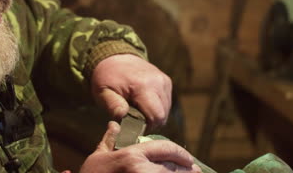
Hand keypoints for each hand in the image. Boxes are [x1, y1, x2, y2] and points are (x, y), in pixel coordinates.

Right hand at [80, 122, 201, 172]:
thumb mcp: (97, 158)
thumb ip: (109, 141)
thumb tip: (114, 124)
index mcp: (131, 156)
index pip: (164, 149)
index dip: (180, 153)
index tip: (187, 158)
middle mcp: (141, 171)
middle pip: (174, 167)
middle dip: (187, 169)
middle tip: (195, 170)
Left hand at [91, 54, 171, 127]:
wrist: (115, 57)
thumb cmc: (107, 77)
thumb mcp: (103, 92)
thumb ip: (112, 104)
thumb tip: (123, 114)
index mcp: (143, 85)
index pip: (156, 116)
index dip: (146, 126)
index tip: (133, 126)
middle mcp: (158, 82)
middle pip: (163, 115)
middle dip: (150, 122)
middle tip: (135, 119)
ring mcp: (164, 81)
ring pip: (166, 110)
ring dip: (153, 114)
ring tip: (137, 109)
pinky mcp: (166, 81)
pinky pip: (166, 102)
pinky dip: (157, 106)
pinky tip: (143, 103)